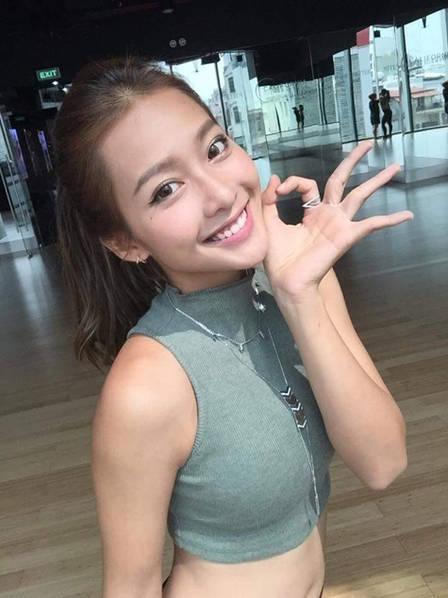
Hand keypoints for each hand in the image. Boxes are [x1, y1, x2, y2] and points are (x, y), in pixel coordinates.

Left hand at [261, 141, 412, 298]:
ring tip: (396, 166)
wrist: (286, 280)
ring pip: (360, 195)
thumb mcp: (270, 223)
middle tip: (369, 143)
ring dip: (377, 180)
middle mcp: (328, 215)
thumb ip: (270, 201)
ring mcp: (339, 224)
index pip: (309, 185)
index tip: (280, 189)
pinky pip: (371, 225)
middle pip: (342, 181)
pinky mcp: (346, 236)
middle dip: (354, 160)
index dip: (294, 182)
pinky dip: (389, 220)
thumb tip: (275, 177)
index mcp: (311, 212)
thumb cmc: (279, 258)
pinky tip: (407, 215)